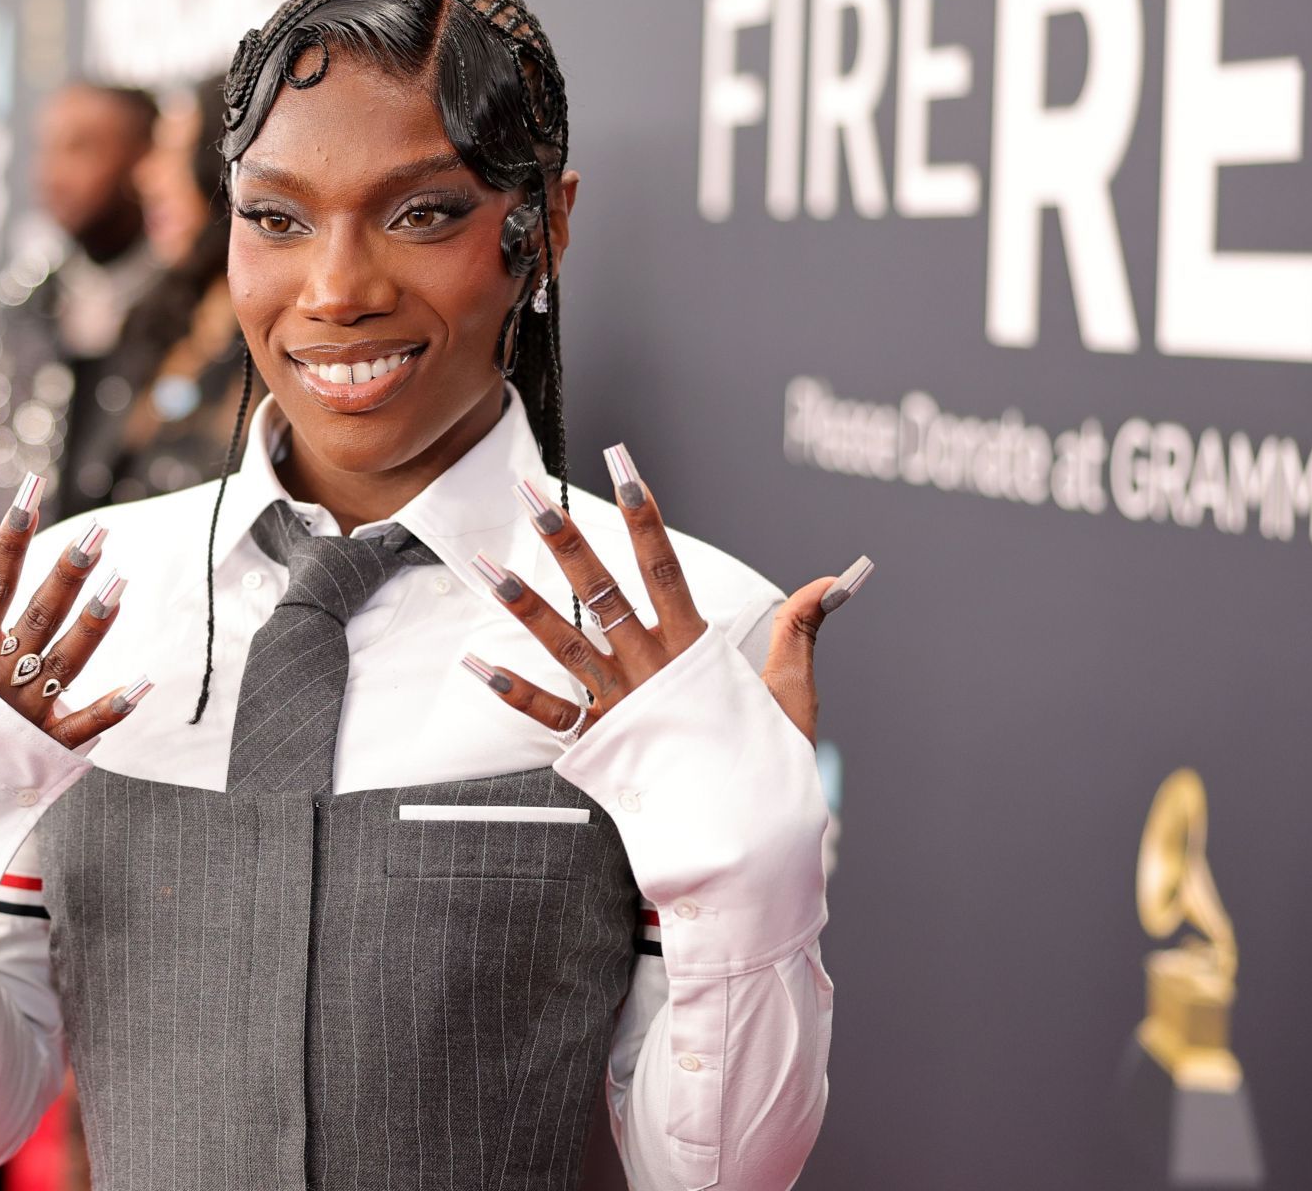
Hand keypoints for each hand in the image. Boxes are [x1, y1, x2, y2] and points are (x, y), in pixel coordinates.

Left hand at [463, 444, 870, 744]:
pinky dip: (514, 693)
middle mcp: (651, 670)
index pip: (664, 567)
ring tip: (488, 569)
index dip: (644, 515)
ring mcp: (622, 706)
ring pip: (566, 644)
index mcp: (694, 650)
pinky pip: (551, 715)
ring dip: (524, 605)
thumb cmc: (771, 767)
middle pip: (603, 592)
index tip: (624, 469)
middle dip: (567, 541)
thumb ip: (799, 630)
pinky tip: (479, 667)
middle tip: (534, 497)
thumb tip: (833, 581)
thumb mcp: (792, 692)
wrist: (750, 844)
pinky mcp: (602, 745)